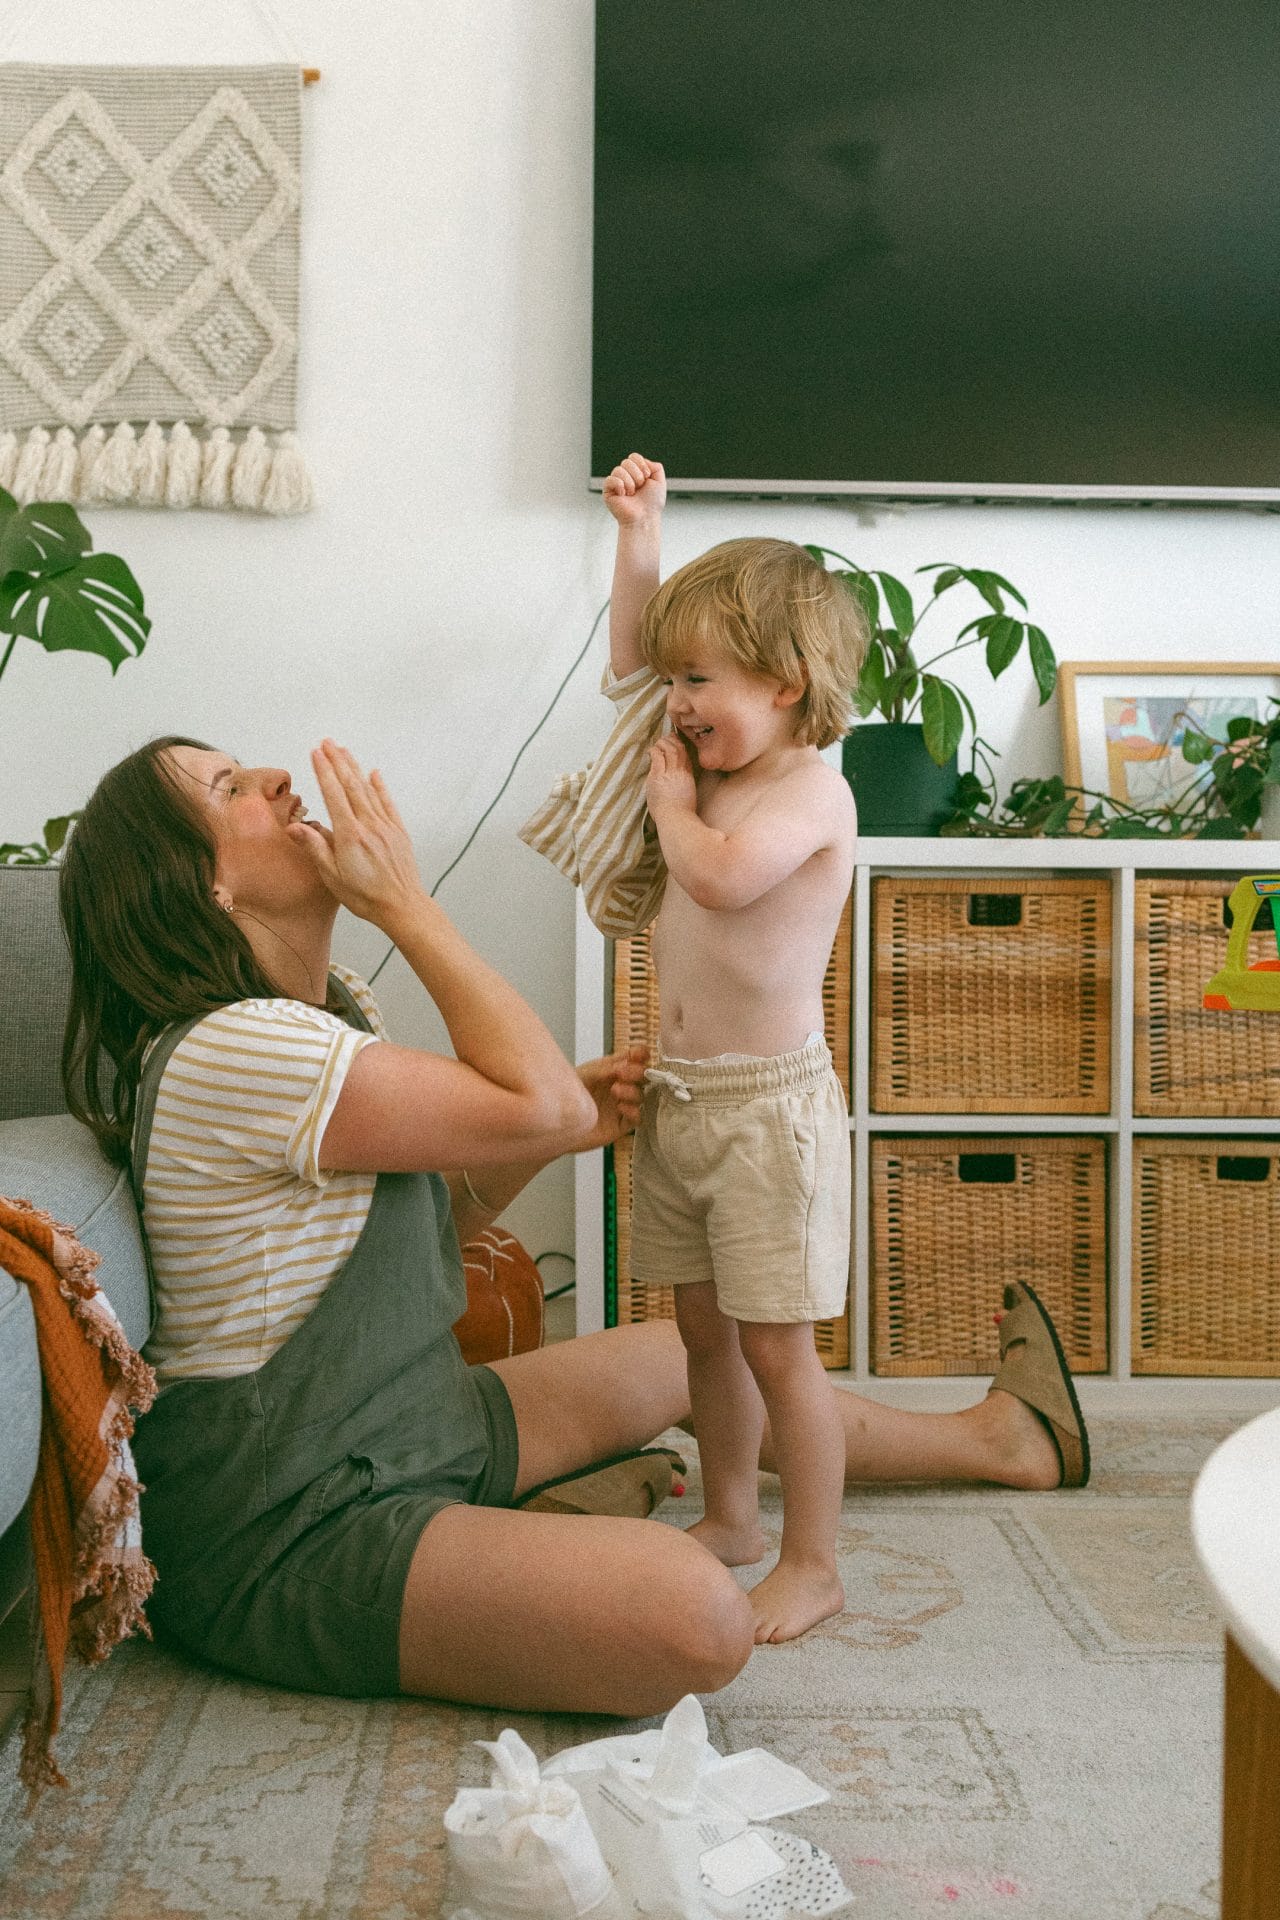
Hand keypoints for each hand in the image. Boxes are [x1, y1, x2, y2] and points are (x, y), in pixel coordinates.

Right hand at [288, 740, 427, 930]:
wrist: (402, 907)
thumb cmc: (366, 897)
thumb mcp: (332, 877)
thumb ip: (315, 847)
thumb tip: (295, 826)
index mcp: (350, 835)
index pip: (333, 794)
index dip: (323, 771)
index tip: (315, 753)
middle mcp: (369, 825)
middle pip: (351, 785)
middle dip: (337, 761)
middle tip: (327, 742)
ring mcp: (386, 827)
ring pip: (369, 790)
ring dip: (355, 768)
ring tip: (344, 751)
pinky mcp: (399, 832)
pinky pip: (388, 803)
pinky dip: (380, 787)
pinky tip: (375, 774)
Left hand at [571, 1044, 647, 1149]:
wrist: (555, 1119)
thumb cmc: (568, 1093)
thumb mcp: (586, 1075)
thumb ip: (605, 1069)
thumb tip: (625, 1064)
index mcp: (614, 1070)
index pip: (635, 1059)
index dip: (641, 1055)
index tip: (640, 1054)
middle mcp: (621, 1086)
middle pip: (643, 1077)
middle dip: (638, 1073)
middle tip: (624, 1073)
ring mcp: (622, 1105)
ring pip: (641, 1097)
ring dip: (632, 1092)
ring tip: (615, 1090)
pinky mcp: (620, 1125)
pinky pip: (636, 1119)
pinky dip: (633, 1111)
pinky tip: (621, 1107)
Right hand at [603, 452, 666, 528]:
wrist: (645, 518)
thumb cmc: (652, 503)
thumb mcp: (660, 481)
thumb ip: (656, 466)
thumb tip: (643, 461)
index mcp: (636, 472)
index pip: (634, 456)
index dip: (641, 465)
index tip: (647, 478)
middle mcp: (625, 476)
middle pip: (626, 461)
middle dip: (637, 475)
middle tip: (639, 488)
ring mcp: (616, 483)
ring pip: (618, 470)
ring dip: (629, 482)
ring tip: (632, 494)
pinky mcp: (608, 491)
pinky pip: (609, 479)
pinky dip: (619, 485)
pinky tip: (623, 494)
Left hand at [646, 733, 696, 817]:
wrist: (676, 820)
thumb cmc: (679, 815)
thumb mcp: (686, 798)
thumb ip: (682, 788)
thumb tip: (676, 787)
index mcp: (688, 778)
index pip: (686, 757)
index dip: (681, 748)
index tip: (676, 743)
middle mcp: (681, 773)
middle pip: (679, 750)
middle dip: (672, 741)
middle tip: (667, 738)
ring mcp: (670, 774)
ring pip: (669, 750)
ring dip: (663, 743)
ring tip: (658, 743)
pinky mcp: (659, 776)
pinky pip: (658, 757)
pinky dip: (655, 750)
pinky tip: (651, 750)